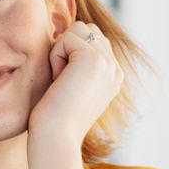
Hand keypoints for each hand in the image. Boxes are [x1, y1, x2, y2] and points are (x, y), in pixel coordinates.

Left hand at [27, 21, 123, 146]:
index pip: (92, 39)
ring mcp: (108, 63)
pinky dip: (55, 58)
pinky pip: (66, 38)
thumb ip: (76, 64)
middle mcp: (115, 68)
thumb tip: (64, 32)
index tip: (64, 83)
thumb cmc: (53, 120)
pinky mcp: (94, 59)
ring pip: (77, 30)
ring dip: (60, 52)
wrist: (56, 139)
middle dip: (66, 48)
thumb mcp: (71, 87)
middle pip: (86, 29)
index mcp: (113, 76)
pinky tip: (58, 81)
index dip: (69, 52)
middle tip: (60, 81)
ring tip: (60, 81)